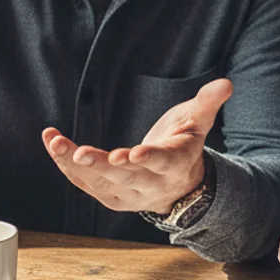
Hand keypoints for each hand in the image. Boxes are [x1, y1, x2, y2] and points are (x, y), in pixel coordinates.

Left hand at [42, 78, 232, 213]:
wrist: (177, 185)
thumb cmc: (184, 146)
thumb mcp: (199, 122)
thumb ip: (208, 103)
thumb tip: (226, 84)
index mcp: (175, 164)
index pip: (163, 163)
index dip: (149, 159)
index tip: (133, 154)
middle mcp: (150, 184)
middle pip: (124, 177)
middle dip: (102, 166)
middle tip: (82, 153)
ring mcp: (127, 194)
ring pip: (98, 182)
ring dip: (73, 164)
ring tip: (56, 143)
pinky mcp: (109, 195)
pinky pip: (84, 183)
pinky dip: (65, 165)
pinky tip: (53, 143)